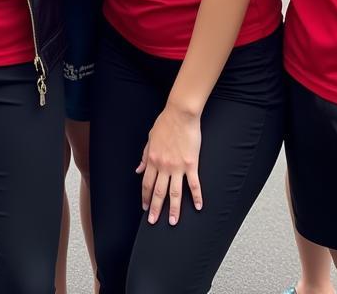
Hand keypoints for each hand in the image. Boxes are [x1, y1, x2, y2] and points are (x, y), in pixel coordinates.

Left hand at [137, 104, 202, 225]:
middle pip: (158, 192)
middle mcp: (164, 166)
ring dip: (173, 209)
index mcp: (153, 159)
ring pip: (175, 193)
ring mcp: (178, 167)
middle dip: (155, 208)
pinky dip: (196, 197)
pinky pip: (193, 184)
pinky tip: (198, 207)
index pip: (147, 183)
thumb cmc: (165, 124)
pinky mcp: (191, 164)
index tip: (145, 208)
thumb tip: (138, 170)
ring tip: (172, 222)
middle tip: (154, 222)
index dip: (145, 197)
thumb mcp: (150, 139)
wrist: (180, 114)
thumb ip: (145, 156)